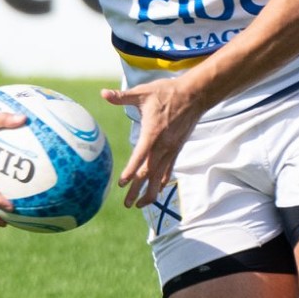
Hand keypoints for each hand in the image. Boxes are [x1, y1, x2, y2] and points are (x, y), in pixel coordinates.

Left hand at [101, 76, 208, 207]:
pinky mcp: (178, 148)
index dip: (130, 172)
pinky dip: (163, 180)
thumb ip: (122, 97)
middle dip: (137, 190)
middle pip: (149, 173)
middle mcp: (163, 146)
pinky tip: (158, 188)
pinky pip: (169, 169)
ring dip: (150, 192)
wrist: (195, 94)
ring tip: (140, 205)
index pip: (139, 158)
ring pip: (160, 176)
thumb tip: (103, 93)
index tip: (121, 184)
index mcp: (152, 134)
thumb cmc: (168, 92)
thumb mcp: (143, 92)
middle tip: (127, 204)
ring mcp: (172, 149)